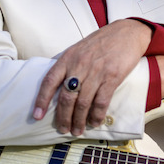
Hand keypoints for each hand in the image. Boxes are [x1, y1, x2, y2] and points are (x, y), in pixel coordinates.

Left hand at [33, 19, 151, 135]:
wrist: (127, 33)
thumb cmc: (101, 42)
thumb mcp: (79, 49)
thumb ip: (68, 65)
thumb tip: (57, 86)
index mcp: (68, 58)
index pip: (50, 81)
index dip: (42, 100)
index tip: (37, 116)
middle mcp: (79, 65)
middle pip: (67, 97)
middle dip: (63, 117)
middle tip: (63, 129)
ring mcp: (96, 71)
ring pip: (83, 103)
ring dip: (79, 120)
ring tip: (77, 130)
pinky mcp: (112, 77)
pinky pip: (101, 101)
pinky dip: (96, 115)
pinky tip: (94, 122)